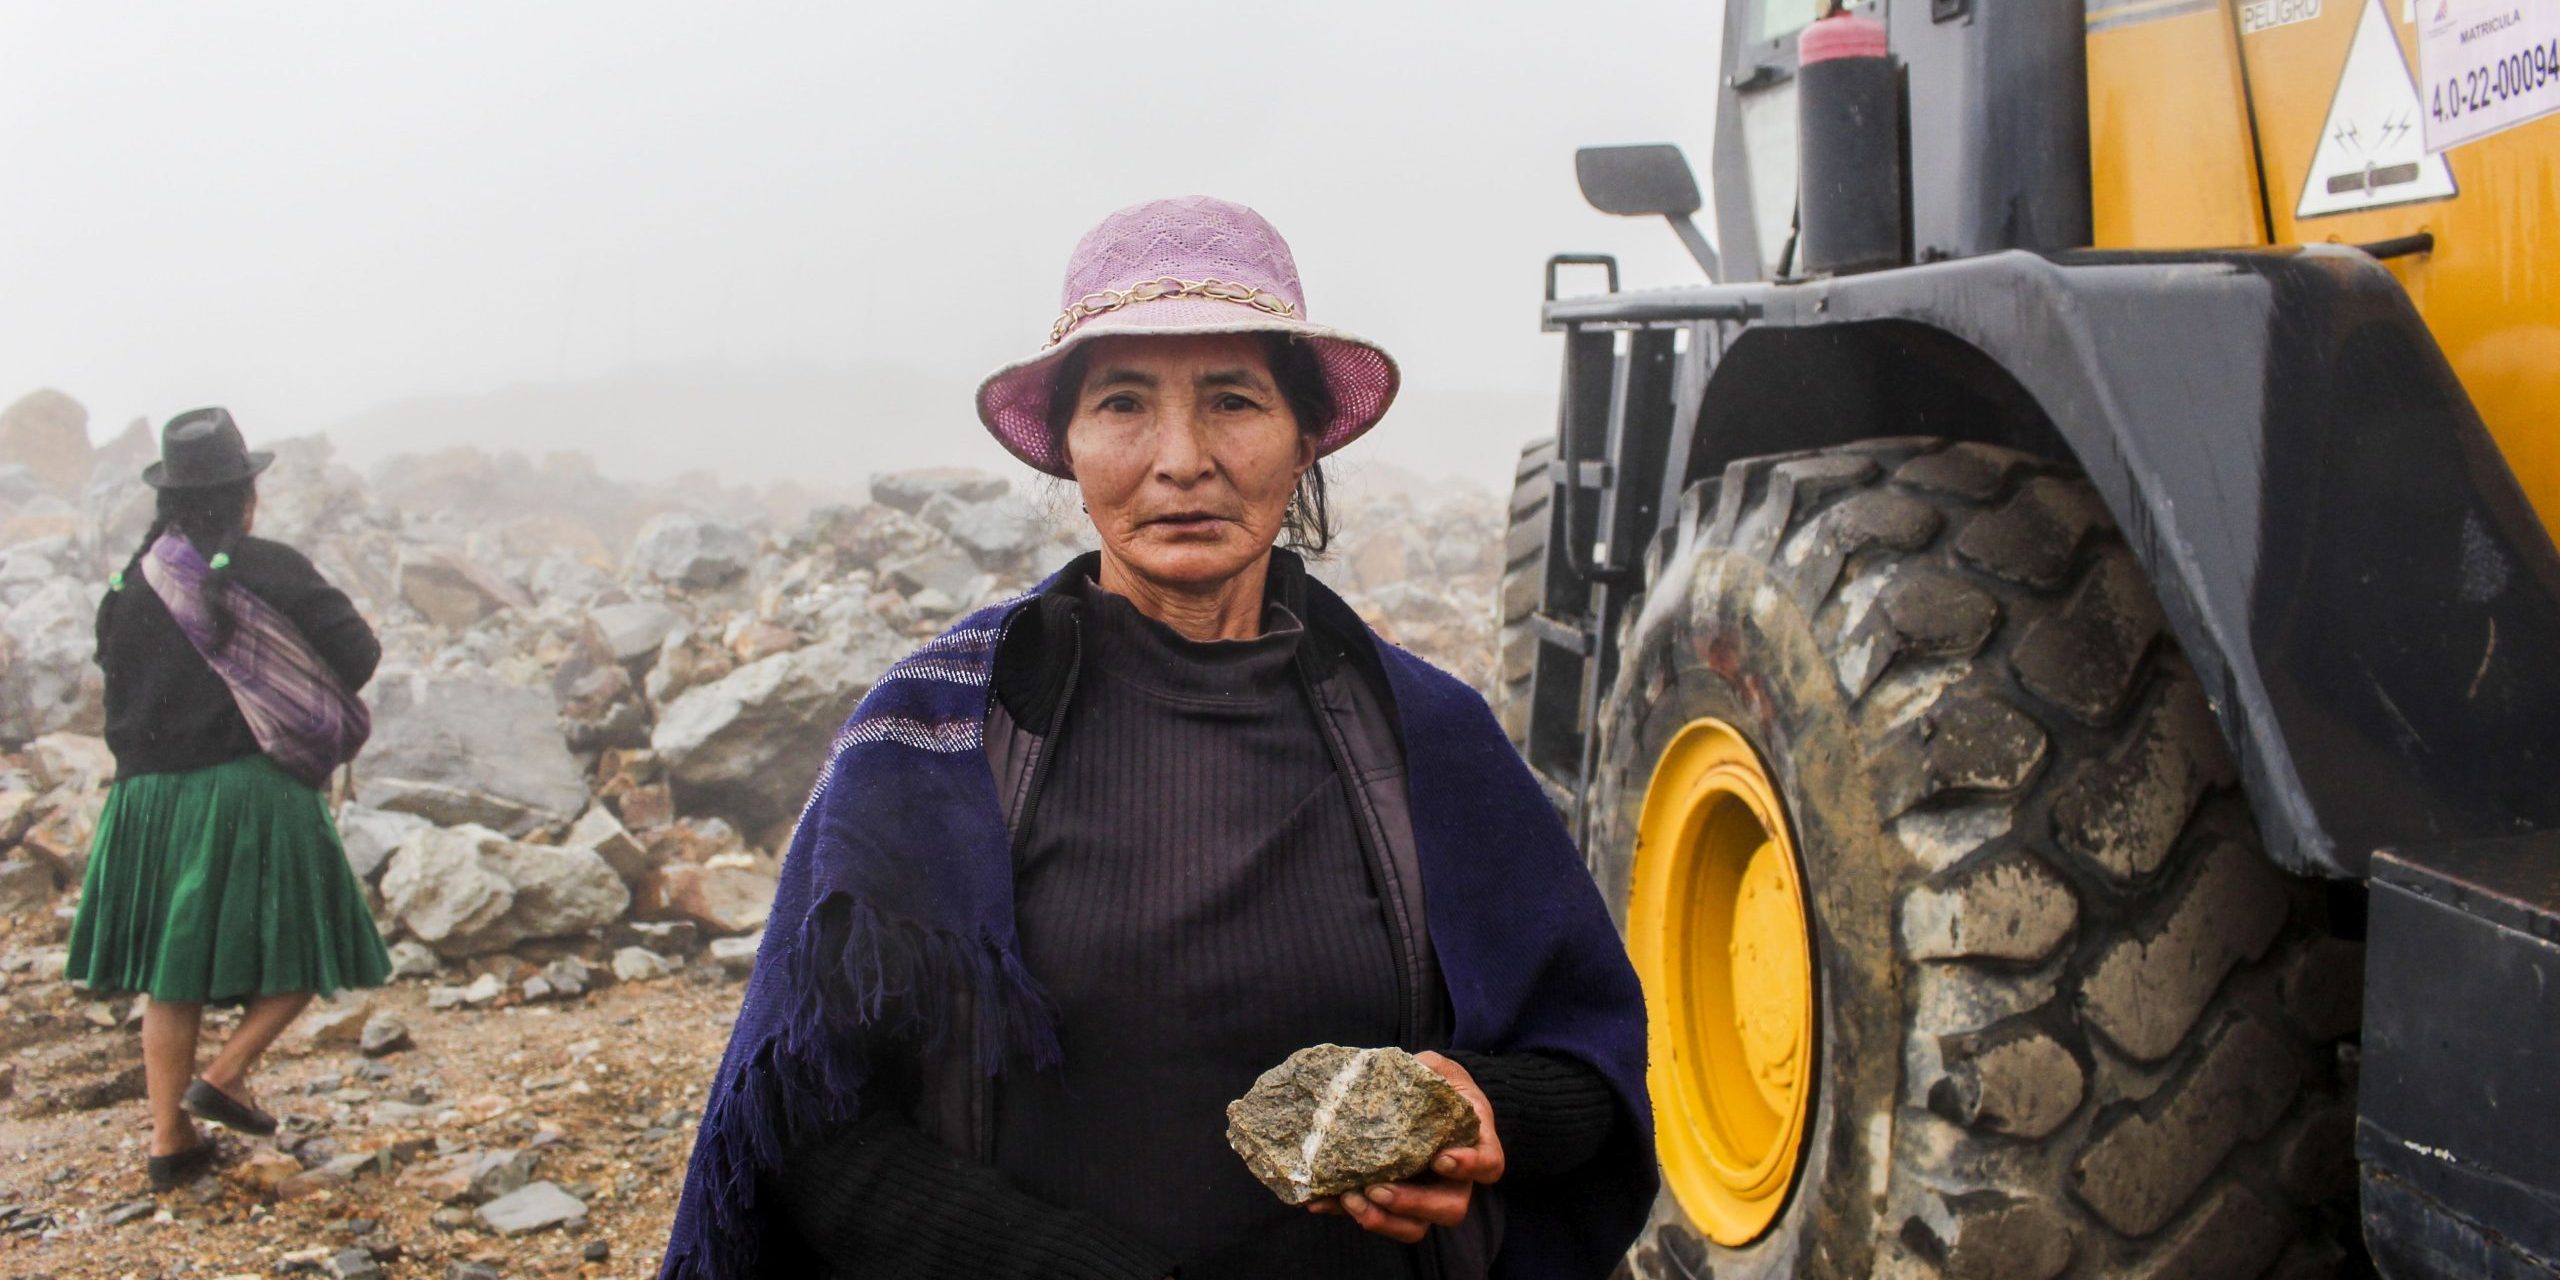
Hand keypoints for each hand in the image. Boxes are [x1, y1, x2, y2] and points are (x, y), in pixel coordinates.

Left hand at [1307, 1050, 1504, 1242]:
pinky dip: (1345, 1212)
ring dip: (1382, 1219)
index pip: (1488, 1164)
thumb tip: (1403, 1068)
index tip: (1441, 1159)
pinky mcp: (1392, 1202)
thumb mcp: (1436, 1068)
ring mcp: (1425, 1196)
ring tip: (1349, 1200)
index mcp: (1473, 1142)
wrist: (1417, 1098)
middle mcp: (1454, 1179)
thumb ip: (1426, 1069)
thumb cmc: (1434, 1084)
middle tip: (1378, 1188)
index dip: (1470, 1167)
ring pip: (1415, 1227)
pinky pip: (1375, 1217)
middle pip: (1450, 1208)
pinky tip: (1319, 1202)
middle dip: (1412, 1204)